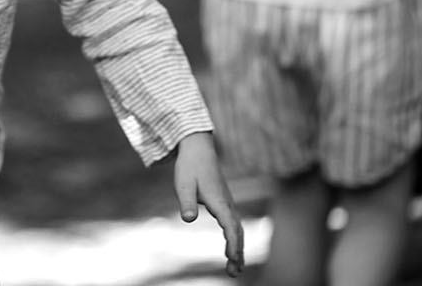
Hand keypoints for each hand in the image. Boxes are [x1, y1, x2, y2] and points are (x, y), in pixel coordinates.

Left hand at [172, 131, 245, 277]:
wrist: (198, 149)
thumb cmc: (190, 167)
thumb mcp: (183, 184)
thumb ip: (186, 202)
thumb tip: (188, 219)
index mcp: (218, 200)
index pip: (229, 225)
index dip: (232, 242)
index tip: (231, 258)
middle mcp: (227, 203)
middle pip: (237, 231)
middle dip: (237, 252)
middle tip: (234, 272)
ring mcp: (227, 203)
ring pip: (237, 229)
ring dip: (238, 249)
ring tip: (235, 269)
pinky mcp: (224, 203)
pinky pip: (234, 225)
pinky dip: (235, 240)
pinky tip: (232, 251)